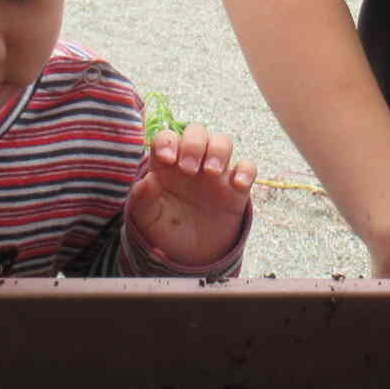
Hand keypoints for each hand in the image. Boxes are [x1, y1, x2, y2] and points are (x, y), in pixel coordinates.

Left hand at [127, 120, 254, 266]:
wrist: (190, 256)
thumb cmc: (166, 231)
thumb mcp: (147, 220)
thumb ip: (142, 199)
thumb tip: (147, 180)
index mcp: (167, 166)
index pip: (167, 138)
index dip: (167, 142)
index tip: (167, 159)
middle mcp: (192, 163)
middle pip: (197, 132)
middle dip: (193, 144)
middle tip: (188, 169)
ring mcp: (215, 174)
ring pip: (222, 142)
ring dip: (218, 150)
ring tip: (211, 172)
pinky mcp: (236, 188)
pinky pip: (247, 168)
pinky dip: (246, 171)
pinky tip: (238, 185)